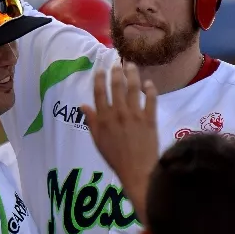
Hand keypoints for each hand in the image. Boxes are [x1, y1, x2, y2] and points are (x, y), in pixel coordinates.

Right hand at [82, 63, 158, 213]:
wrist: (137, 171)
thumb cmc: (115, 158)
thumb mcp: (98, 141)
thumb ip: (92, 122)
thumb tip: (83, 105)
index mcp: (104, 119)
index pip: (100, 93)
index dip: (100, 79)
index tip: (101, 69)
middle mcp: (118, 113)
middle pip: (117, 86)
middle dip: (117, 72)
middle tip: (118, 63)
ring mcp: (135, 115)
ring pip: (133, 88)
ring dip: (132, 74)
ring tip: (132, 65)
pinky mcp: (150, 119)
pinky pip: (151, 99)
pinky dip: (150, 89)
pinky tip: (149, 83)